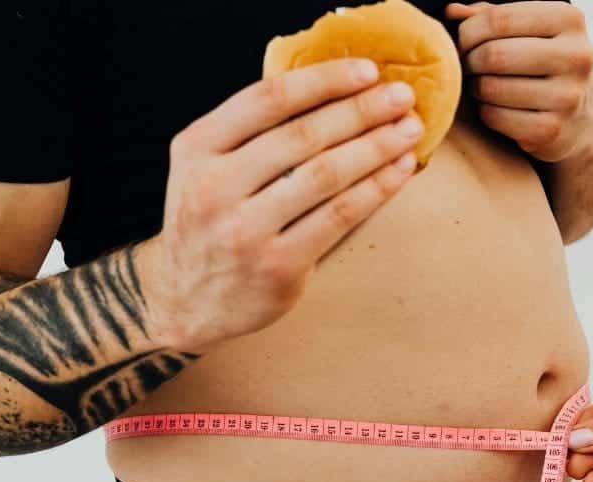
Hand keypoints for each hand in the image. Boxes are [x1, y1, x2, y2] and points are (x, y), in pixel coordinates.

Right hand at [143, 59, 423, 351]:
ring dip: (376, 146)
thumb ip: (250, 134)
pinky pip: (339, 216)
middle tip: (401, 96)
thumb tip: (333, 91)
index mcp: (196, 148)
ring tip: (408, 129)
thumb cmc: (208, 222)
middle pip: (303, 135)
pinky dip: (376, 189)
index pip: (267, 99)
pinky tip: (399, 171)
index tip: (366, 70)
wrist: (184, 300)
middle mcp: (215, 186)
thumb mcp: (204, 167)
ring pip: (326, 175)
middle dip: (361, 110)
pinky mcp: (278, 266)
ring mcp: (246, 230)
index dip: (323, 80)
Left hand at [446, 2, 592, 161]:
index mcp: (569, 19)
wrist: (580, 120)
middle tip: (470, 67)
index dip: (468, 32)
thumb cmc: (543, 66)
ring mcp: (567, 96)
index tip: (463, 43)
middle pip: (493, 54)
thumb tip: (454, 12)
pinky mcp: (552, 130)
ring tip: (483, 86)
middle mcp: (576, 56)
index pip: (499, 18)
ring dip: (476, 88)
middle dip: (470, 62)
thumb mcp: (528, 32)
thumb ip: (491, 17)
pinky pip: (495, 117)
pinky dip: (485, 112)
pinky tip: (496, 107)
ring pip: (491, 88)